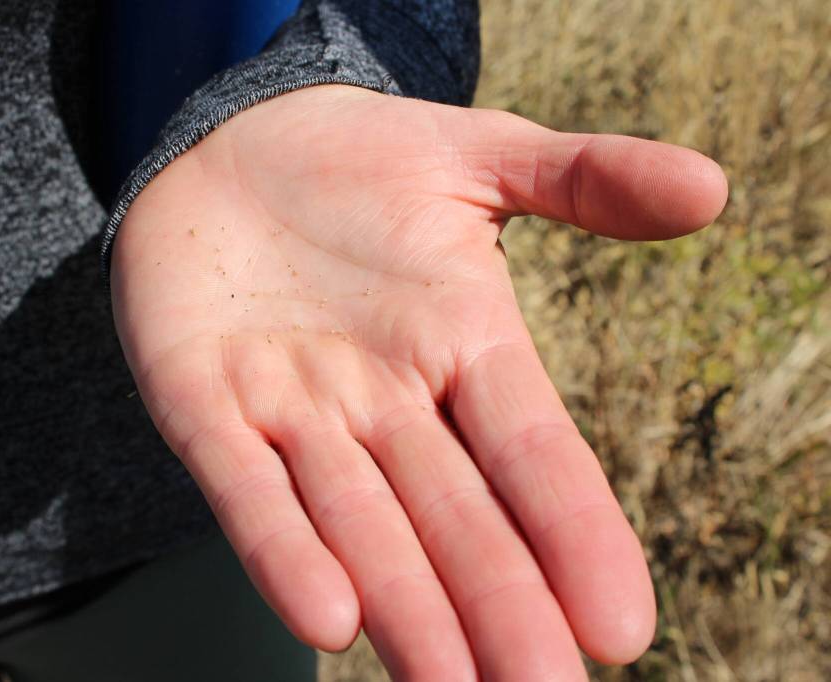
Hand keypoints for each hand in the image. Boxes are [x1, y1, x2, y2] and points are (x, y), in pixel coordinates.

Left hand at [111, 85, 726, 679]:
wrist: (230, 145)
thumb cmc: (360, 161)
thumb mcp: (477, 156)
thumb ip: (584, 178)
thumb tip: (714, 185)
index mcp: (462, 348)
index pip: (531, 453)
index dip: (573, 531)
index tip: (619, 624)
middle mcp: (385, 403)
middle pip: (453, 518)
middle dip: (496, 607)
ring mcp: (293, 411)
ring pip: (357, 526)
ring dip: (403, 609)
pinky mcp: (203, 406)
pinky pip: (244, 488)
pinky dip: (279, 549)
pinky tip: (326, 615)